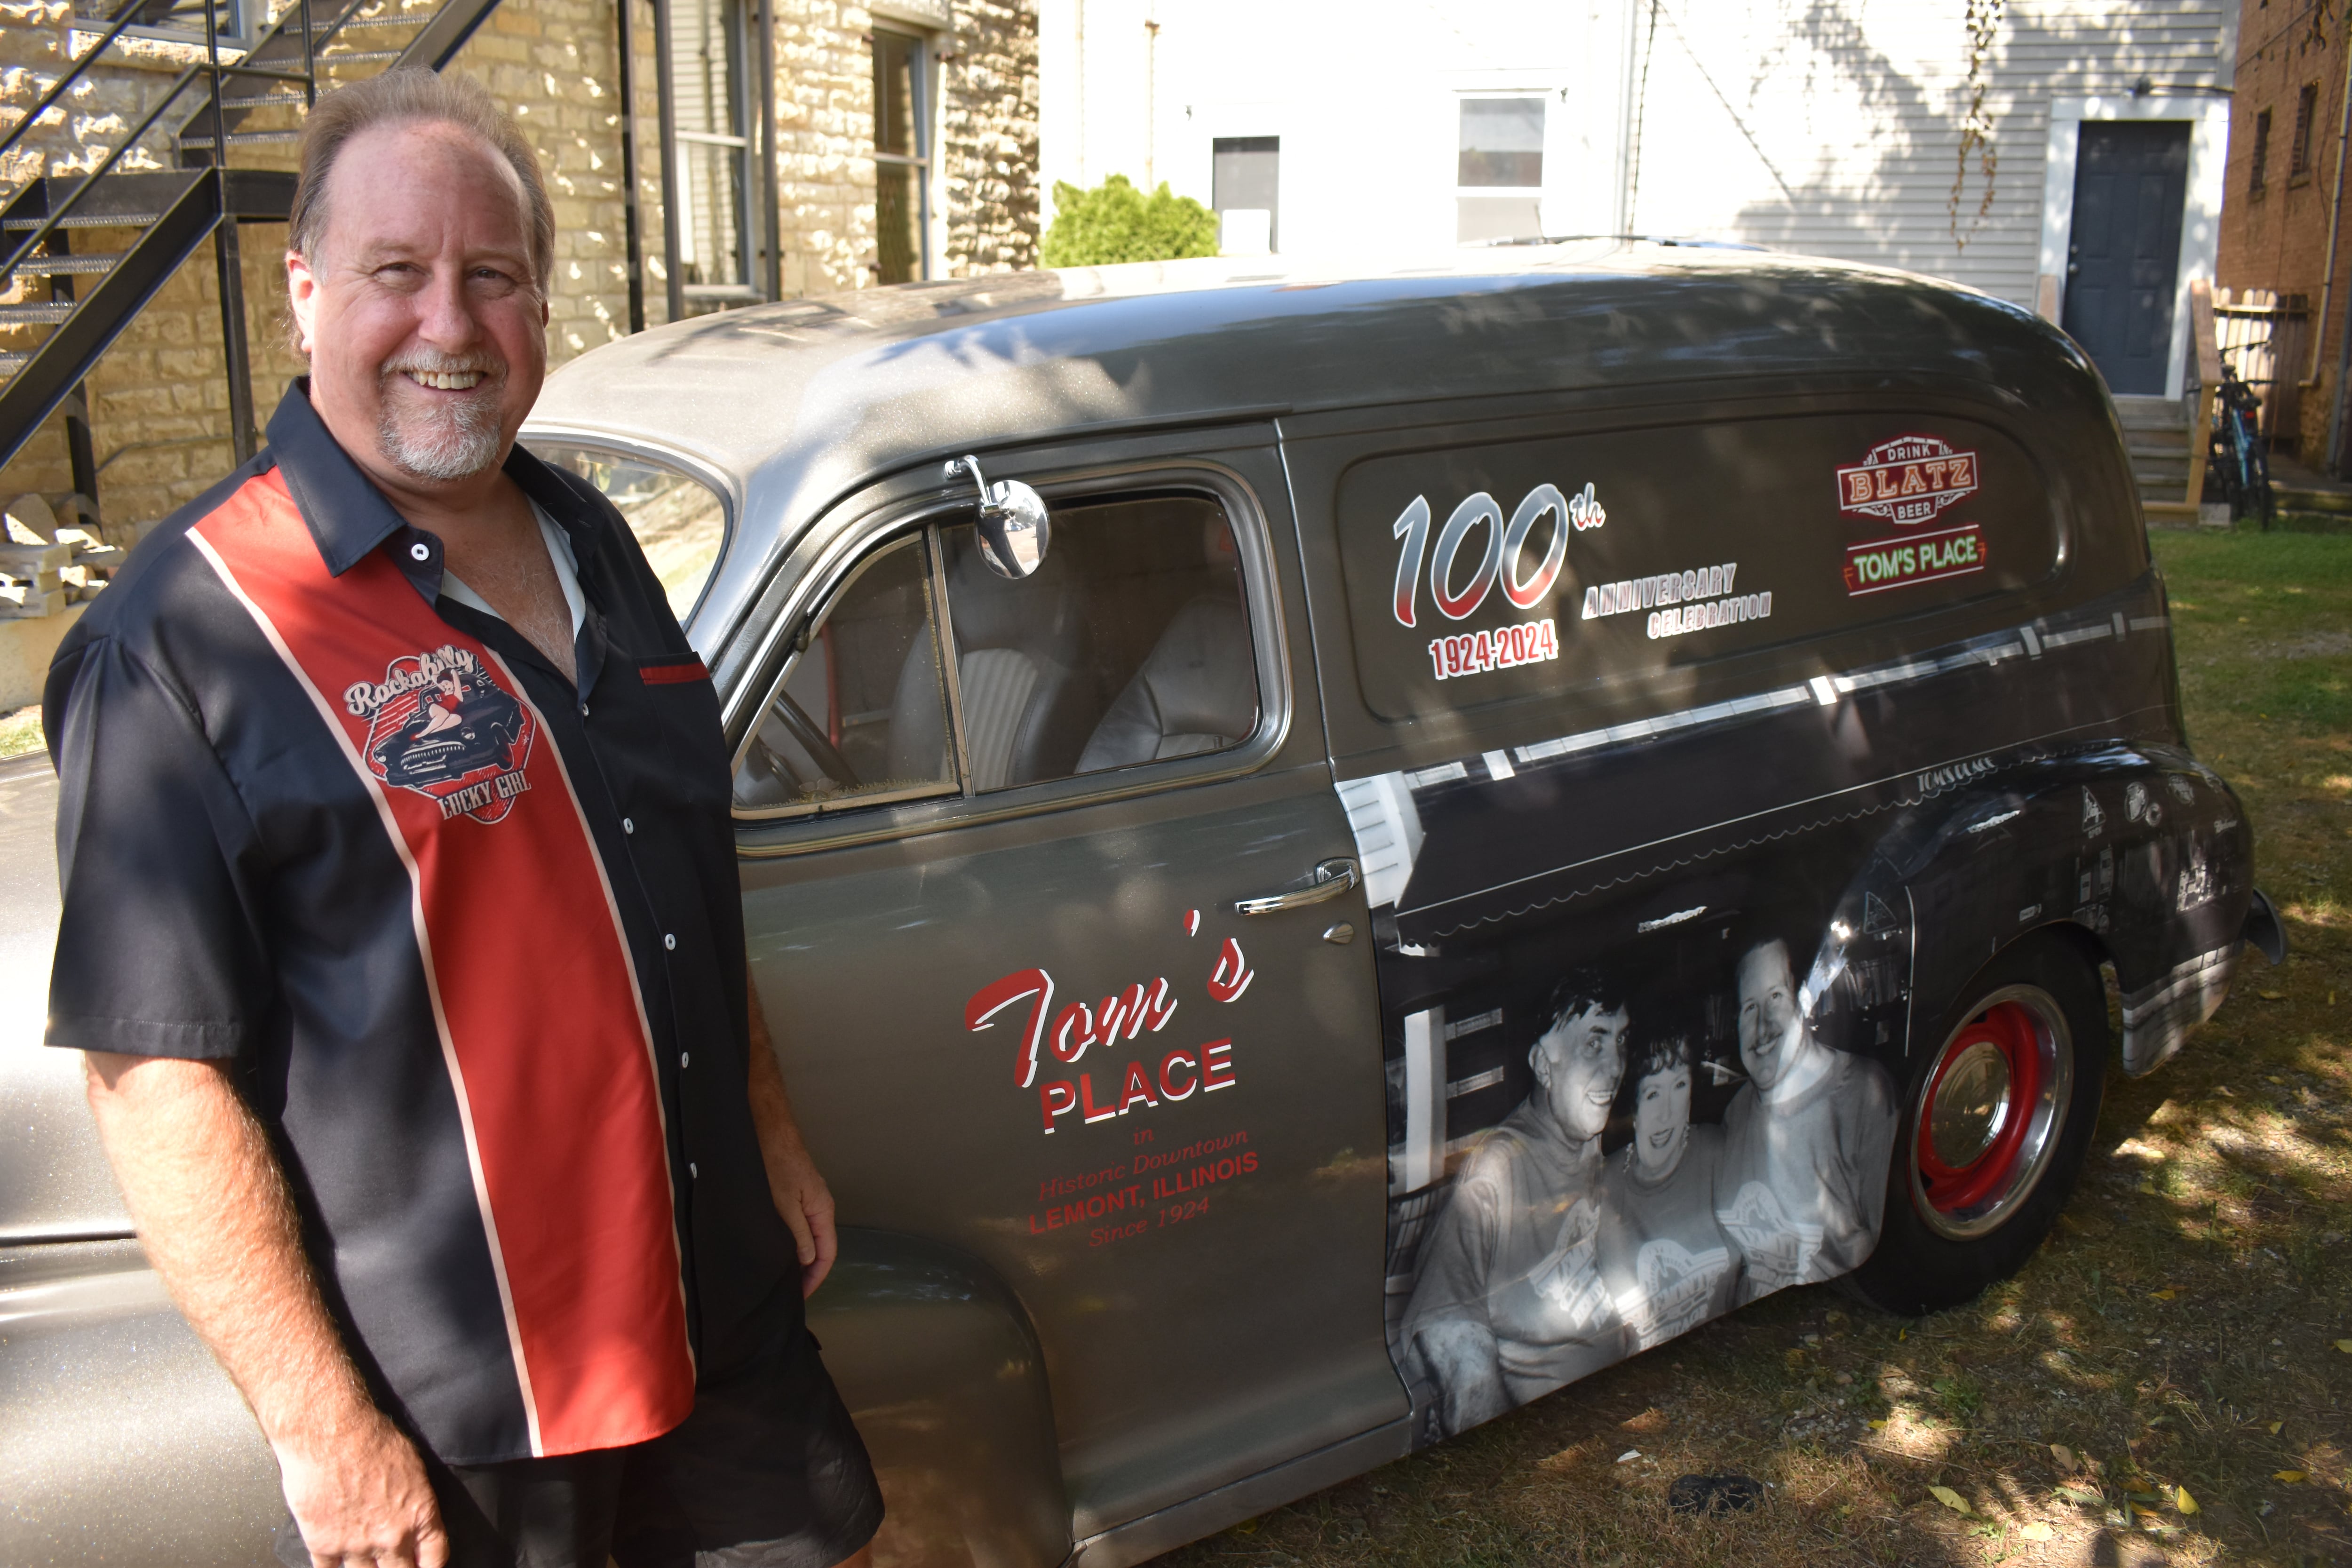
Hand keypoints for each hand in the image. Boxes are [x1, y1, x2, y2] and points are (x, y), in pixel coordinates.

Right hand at [275, 1405, 448, 1567]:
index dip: (430, 1567)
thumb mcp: (413, 1467)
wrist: (329, 1435)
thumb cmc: (371, 1439)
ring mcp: (357, 1545)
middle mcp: (392, 1536)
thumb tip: (416, 1515)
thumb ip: (416, 1500)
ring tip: (368, 1565)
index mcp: (420, 1515)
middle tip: (396, 1565)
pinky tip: (339, 1566)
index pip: (435, 1558)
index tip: (424, 1567)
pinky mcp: (323, 1545)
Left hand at [763, 1126, 840, 1297]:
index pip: (827, 1253)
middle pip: (820, 1247)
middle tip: (789, 1292)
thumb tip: (809, 1260)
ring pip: (809, 1237)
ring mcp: (808, 1200)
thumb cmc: (776, 1164)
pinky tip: (779, 1250)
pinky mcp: (796, 1195)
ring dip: (799, 1258)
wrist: (768, 1131)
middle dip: (808, 1272)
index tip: (801, 1295)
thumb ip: (798, 1233)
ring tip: (783, 1277)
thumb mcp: (784, 1204)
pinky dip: (792, 1243)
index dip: (816, 1277)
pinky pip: (799, 1225)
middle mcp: (820, 1206)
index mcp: (822, 1210)